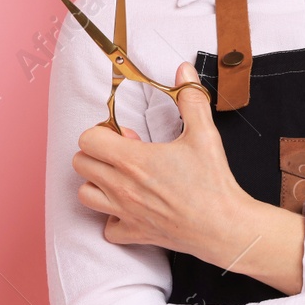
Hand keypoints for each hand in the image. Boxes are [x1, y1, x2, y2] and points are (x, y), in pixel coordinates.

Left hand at [73, 62, 254, 263]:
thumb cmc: (213, 182)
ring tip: (120, 178)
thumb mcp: (204, 133)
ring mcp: (125, 212)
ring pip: (84, 195)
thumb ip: (190, 98)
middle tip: (123, 153)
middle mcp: (121, 187)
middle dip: (96, 154)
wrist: (224, 227)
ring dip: (97, 184)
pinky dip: (112, 218)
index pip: (88, 139)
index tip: (123, 134)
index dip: (101, 131)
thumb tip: (183, 70)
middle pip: (80, 164)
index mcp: (133, 159)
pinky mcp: (134, 233)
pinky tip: (131, 208)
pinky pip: (106, 228)